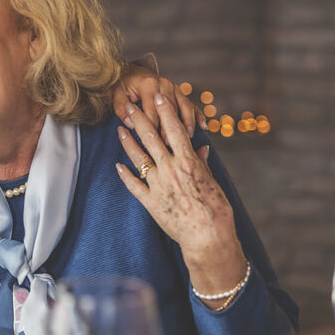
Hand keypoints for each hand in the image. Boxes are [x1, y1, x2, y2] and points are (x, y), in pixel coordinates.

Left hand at [114, 63, 201, 137]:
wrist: (133, 72)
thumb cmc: (123, 86)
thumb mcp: (117, 95)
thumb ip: (121, 109)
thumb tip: (130, 124)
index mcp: (148, 84)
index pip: (152, 110)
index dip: (153, 127)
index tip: (153, 143)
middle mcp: (164, 84)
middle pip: (170, 109)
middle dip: (170, 128)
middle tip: (170, 145)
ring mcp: (174, 88)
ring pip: (184, 106)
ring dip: (187, 122)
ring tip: (188, 137)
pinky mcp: (180, 93)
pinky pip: (191, 105)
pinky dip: (198, 116)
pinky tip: (203, 127)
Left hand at [114, 94, 246, 308]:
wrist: (208, 237)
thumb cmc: (217, 210)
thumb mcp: (212, 182)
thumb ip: (202, 163)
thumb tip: (201, 147)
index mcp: (188, 161)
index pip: (174, 130)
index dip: (165, 112)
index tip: (158, 97)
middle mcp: (171, 169)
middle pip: (151, 138)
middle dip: (139, 119)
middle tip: (129, 105)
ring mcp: (158, 185)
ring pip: (138, 158)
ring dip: (127, 142)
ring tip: (119, 129)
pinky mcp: (150, 202)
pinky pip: (134, 185)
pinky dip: (125, 175)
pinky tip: (117, 165)